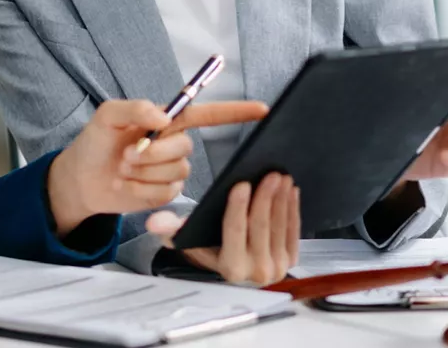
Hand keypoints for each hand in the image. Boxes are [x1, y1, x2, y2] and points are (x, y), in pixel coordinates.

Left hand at [48, 100, 268, 233]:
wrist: (81, 180)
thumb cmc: (94, 143)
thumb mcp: (108, 116)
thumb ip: (134, 107)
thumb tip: (163, 116)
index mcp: (168, 121)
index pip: (208, 114)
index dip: (236, 112)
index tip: (262, 110)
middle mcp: (175, 144)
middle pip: (185, 148)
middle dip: (154, 152)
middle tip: (128, 154)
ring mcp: (171, 171)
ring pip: (176, 172)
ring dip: (144, 172)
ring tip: (124, 169)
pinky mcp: (165, 194)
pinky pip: (167, 192)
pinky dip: (143, 190)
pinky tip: (128, 186)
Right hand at [146, 173, 299, 285]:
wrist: (231, 262)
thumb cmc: (208, 246)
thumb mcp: (186, 239)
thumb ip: (170, 229)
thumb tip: (154, 222)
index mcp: (230, 269)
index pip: (234, 233)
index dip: (238, 208)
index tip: (241, 184)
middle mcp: (256, 273)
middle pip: (261, 228)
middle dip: (265, 198)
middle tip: (269, 174)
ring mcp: (277, 267)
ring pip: (280, 227)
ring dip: (281, 200)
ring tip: (280, 177)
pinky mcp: (291, 260)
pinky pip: (293, 230)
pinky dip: (292, 208)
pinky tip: (290, 191)